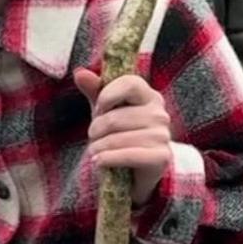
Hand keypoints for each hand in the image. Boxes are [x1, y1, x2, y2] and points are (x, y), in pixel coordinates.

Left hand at [74, 67, 172, 203]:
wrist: (136, 170)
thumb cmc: (120, 134)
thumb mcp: (106, 111)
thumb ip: (95, 91)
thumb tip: (80, 73)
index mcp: (149, 96)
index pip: (129, 83)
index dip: (107, 95)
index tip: (98, 109)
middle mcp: (160, 113)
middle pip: (116, 116)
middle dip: (96, 129)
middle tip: (93, 137)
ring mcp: (163, 136)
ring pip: (119, 138)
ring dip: (98, 147)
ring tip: (95, 151)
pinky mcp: (161, 157)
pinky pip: (128, 155)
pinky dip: (108, 159)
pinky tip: (98, 162)